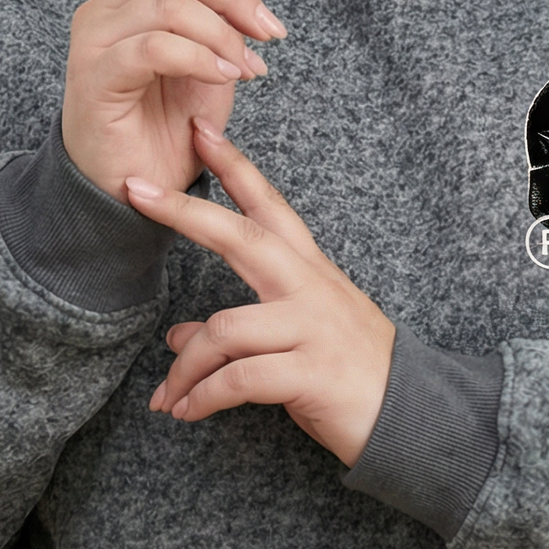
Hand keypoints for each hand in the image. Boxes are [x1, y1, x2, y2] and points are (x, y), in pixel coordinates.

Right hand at [60, 0, 286, 198]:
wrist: (130, 196)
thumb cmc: (165, 134)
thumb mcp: (212, 65)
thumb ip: (225, 15)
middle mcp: (106, 9)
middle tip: (270, 33)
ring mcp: (94, 40)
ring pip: (167, 3)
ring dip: (222, 32)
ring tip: (250, 68)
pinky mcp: (94, 75)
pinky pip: (154, 47)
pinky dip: (199, 56)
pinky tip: (226, 76)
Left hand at [126, 121, 395, 469]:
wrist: (412, 417)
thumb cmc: (352, 375)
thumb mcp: (299, 339)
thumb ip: (242, 330)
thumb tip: (179, 338)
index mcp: (310, 270)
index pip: (268, 206)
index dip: (234, 166)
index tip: (200, 130)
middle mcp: (311, 288)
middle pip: (241, 237)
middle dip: (185, 211)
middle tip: (135, 190)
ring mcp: (312, 328)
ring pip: (222, 331)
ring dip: (184, 370)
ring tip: (168, 398)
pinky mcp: (310, 373)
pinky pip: (237, 379)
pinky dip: (203, 398)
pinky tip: (188, 412)